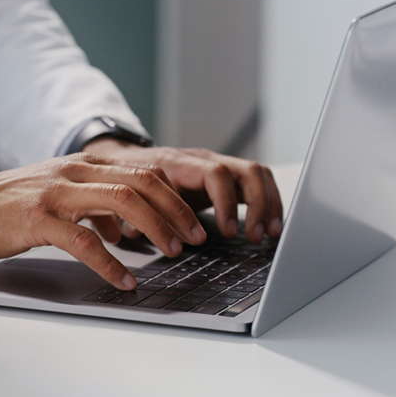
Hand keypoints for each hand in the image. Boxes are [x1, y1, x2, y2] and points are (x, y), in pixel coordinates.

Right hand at [0, 155, 206, 289]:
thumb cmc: (4, 205)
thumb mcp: (55, 194)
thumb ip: (90, 203)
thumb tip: (122, 227)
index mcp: (80, 166)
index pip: (141, 171)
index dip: (174, 196)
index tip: (192, 221)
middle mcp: (72, 172)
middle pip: (141, 182)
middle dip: (174, 212)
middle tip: (193, 239)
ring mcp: (54, 193)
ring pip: (121, 202)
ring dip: (154, 230)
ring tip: (170, 254)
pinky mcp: (36, 219)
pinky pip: (83, 240)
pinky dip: (110, 263)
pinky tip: (123, 280)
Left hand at [81, 138, 283, 242]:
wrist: (125, 161)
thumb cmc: (127, 180)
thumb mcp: (127, 195)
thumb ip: (132, 213)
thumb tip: (135, 232)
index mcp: (178, 162)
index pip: (215, 175)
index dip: (226, 203)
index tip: (229, 231)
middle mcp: (202, 160)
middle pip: (246, 170)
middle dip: (257, 205)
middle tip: (255, 236)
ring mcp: (216, 165)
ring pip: (257, 174)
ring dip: (268, 204)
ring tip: (269, 234)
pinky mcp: (224, 177)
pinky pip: (256, 182)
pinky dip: (267, 203)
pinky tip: (270, 226)